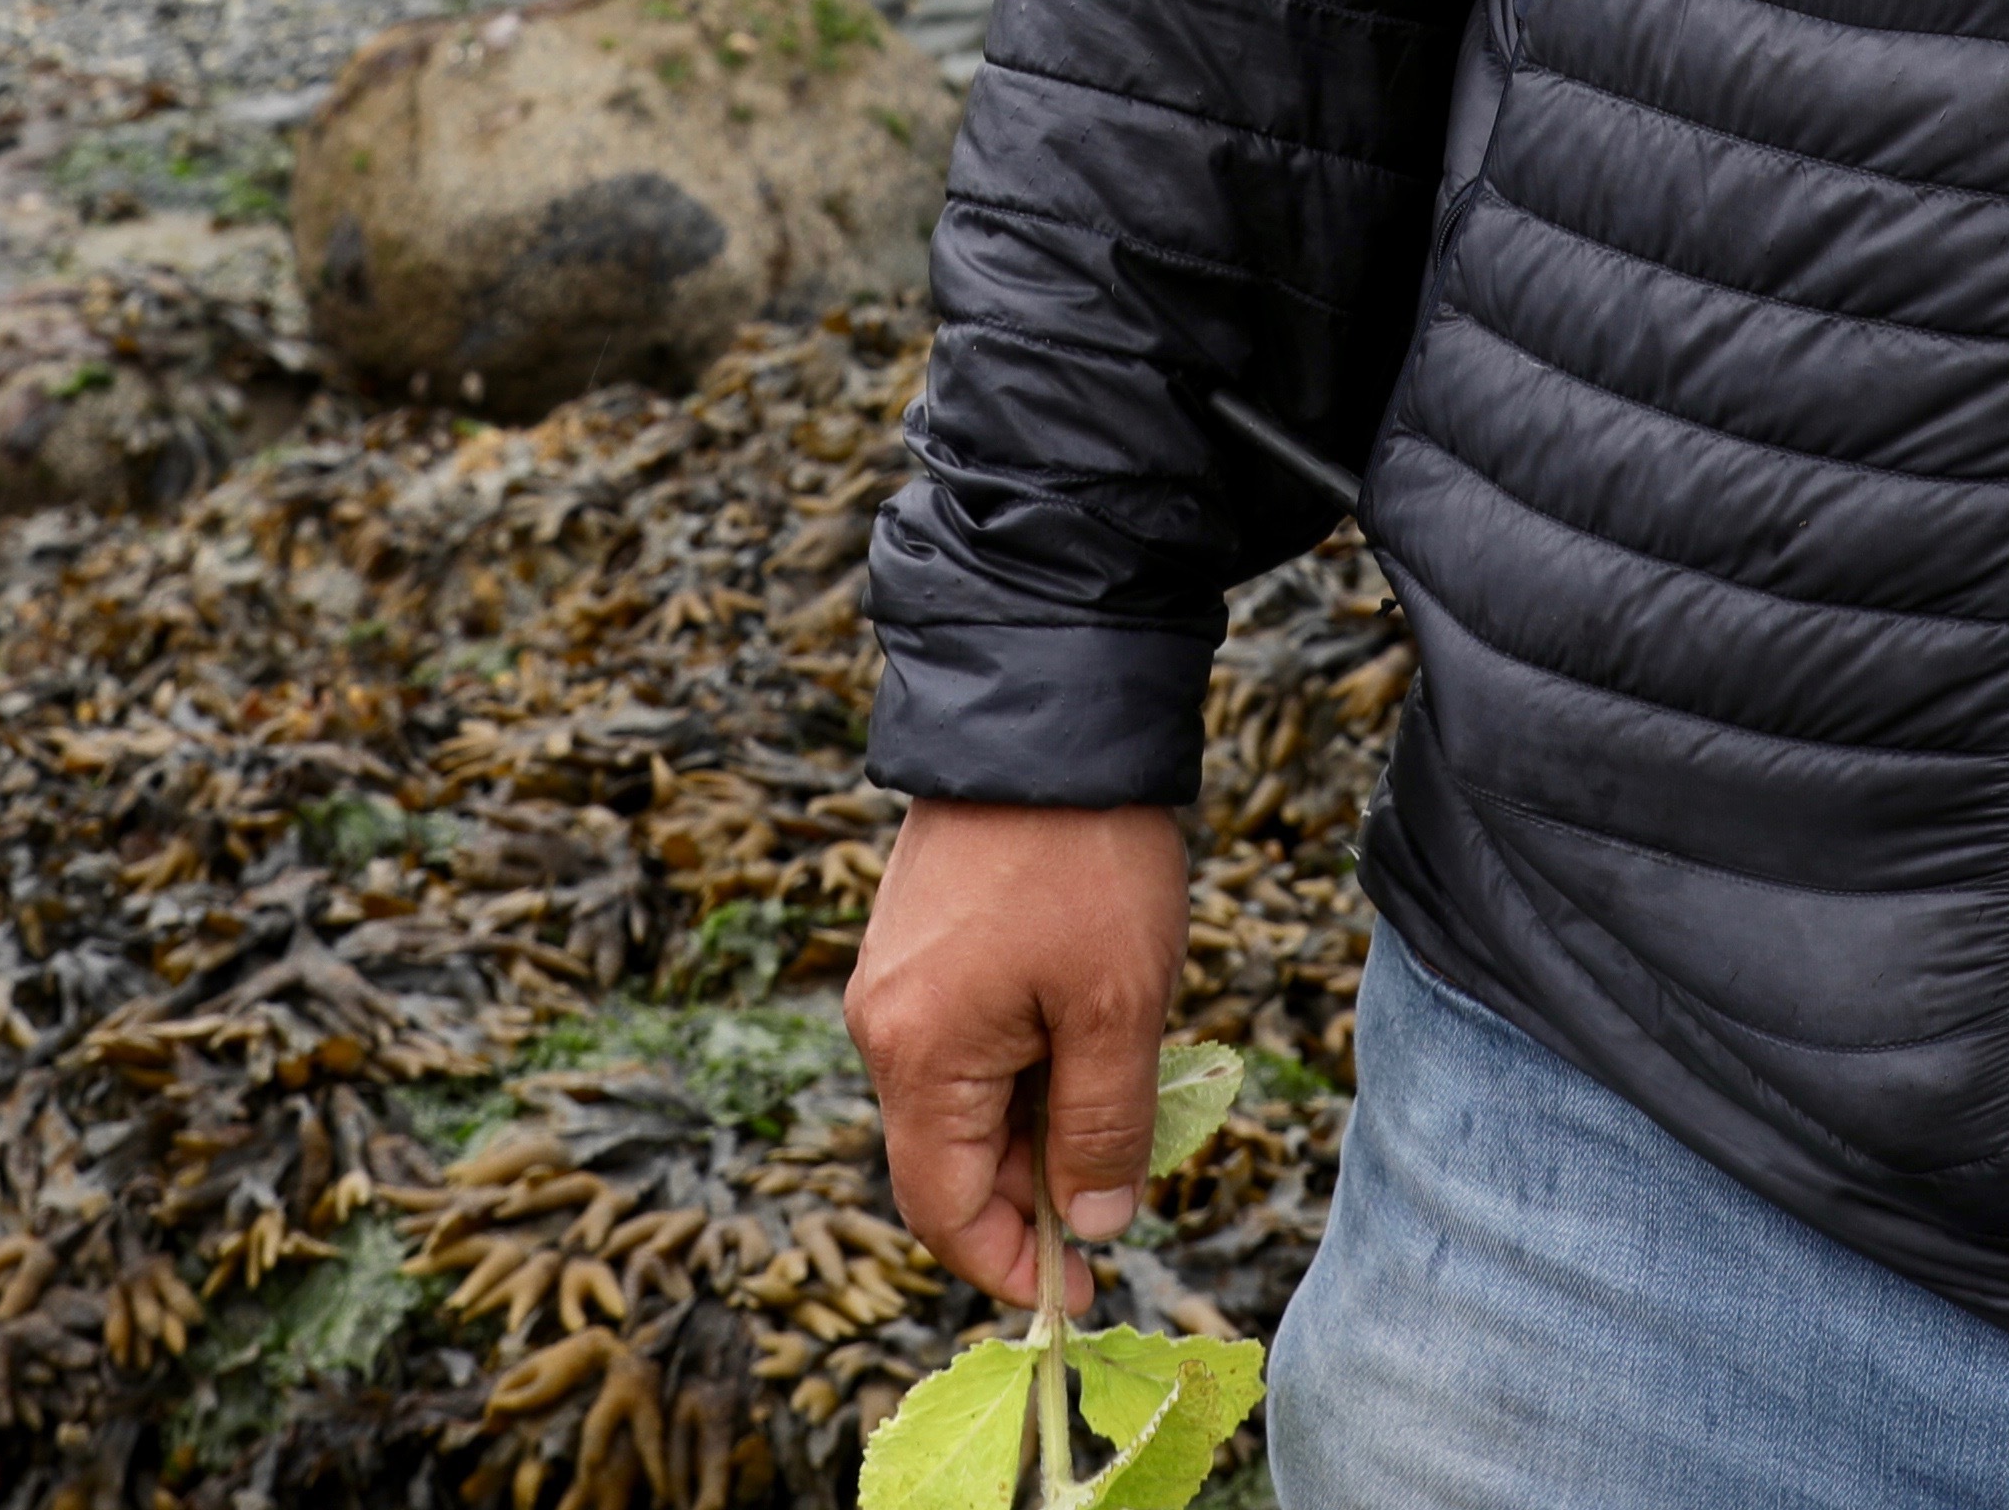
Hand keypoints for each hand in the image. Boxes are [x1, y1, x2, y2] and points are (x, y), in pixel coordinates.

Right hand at [845, 798, 1191, 1312]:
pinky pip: (966, 1043)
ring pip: (964, 1100)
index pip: (944, 1209)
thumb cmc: (1084, 862)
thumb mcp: (1116, 1009)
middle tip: (1126, 1190)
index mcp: (916, 1053)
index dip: (1011, 1265)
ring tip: (1123, 1085)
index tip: (1082, 1292)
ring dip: (1039, 1122)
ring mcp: (895, 980)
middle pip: (950, 1158)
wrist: (1049, 715)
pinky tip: (1091, 1034)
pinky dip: (1027, 1067)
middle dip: (1035, 1190)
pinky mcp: (919, 943)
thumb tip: (1092, 1225)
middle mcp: (883, 1025)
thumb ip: (1100, 1130)